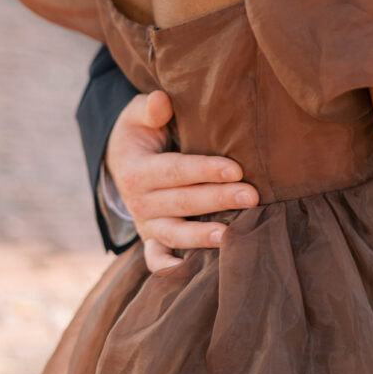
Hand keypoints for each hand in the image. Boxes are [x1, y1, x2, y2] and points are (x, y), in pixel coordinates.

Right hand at [104, 90, 258, 271]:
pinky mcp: (151, 238)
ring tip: (232, 236)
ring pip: (176, 233)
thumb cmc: (140, 132)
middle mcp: (140, 201)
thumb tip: (162, 101)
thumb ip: (149, 108)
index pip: (177, 171)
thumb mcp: (138, 115)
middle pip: (183, 202)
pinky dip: (169, 267)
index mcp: (138, 170)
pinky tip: (190, 273)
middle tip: (253, 196)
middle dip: (219, 199)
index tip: (236, 169)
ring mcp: (146, 224)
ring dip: (203, 236)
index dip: (206, 170)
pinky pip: (156, 257)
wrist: (119, 160)